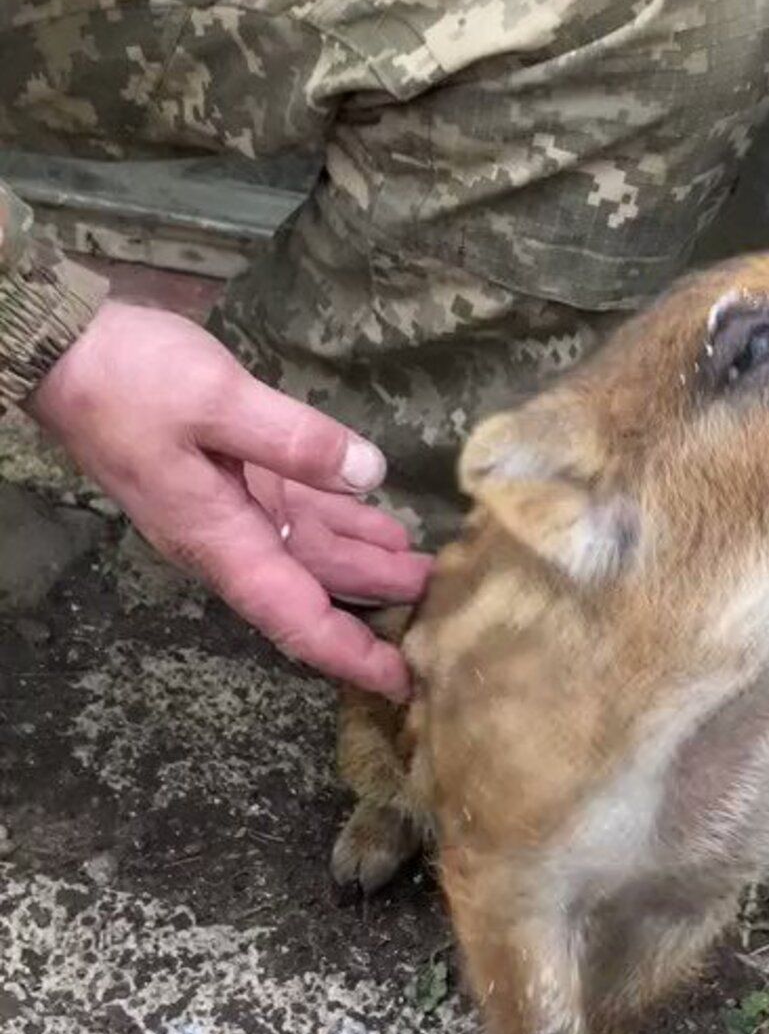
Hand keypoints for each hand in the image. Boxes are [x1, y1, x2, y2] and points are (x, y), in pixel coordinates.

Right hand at [30, 303, 428, 694]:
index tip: (401, 682)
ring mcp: (227, 508)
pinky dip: (337, 517)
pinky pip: (292, 511)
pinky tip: (379, 516)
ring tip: (424, 564)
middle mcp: (226, 539)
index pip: (296, 618)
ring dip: (364, 557)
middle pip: (312, 589)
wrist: (62, 351)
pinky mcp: (227, 475)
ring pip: (308, 549)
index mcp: (220, 540)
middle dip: (374, 603)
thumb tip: (369, 477)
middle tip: (442, 607)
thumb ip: (296, 441)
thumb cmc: (129, 379)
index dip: (350, 654)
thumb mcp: (217, 399)